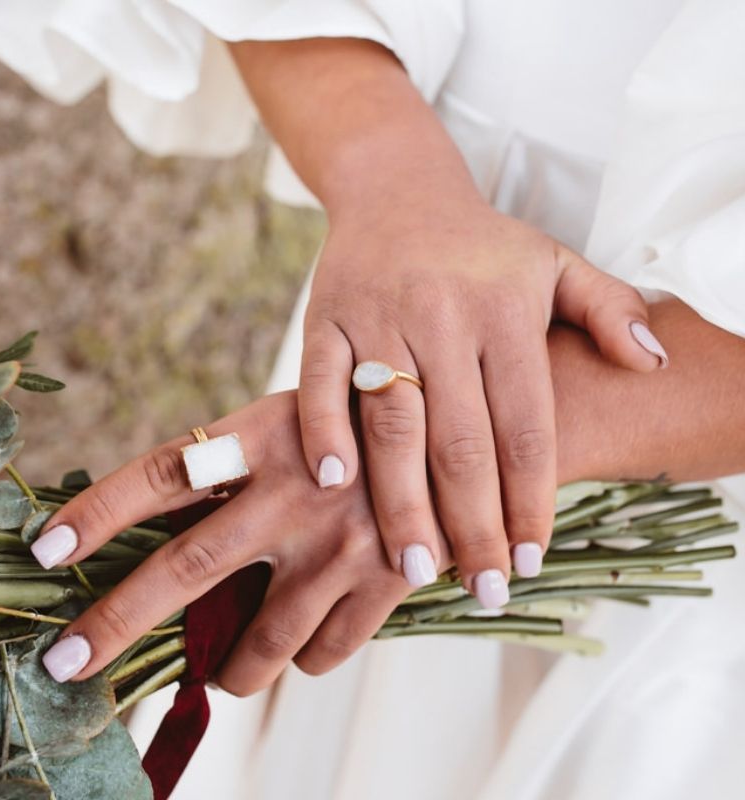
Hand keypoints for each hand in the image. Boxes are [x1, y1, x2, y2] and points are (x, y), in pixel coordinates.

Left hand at [30, 392, 430, 694]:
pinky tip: (306, 643)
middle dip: (116, 623)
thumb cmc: (369, 421)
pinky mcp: (385, 584)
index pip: (162, 473)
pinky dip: (303, 660)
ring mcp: (339, 546)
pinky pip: (323, 655)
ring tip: (222, 673)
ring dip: (229, 671)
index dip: (98, 511)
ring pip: (257, 646)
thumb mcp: (303, 418)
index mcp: (266, 438)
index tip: (45, 549)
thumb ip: (245, 469)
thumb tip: (170, 534)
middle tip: (67, 661)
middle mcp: (295, 494)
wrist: (469, 429)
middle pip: (184, 569)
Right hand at [298, 175, 666, 605]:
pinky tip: (335, 485)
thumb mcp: (554, 262)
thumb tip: (655, 362)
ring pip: (394, 423)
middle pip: (461, 440)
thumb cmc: (480, 244)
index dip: (531, 499)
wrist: (397, 188)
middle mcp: (445, 316)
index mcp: (506, 311)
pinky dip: (325, 431)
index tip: (531, 559)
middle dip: (474, 523)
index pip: (526, 426)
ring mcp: (379, 317)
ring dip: (403, 500)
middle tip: (483, 588)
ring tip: (417, 567)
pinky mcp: (325, 317)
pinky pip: (320, 381)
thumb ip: (609, 309)